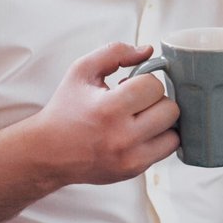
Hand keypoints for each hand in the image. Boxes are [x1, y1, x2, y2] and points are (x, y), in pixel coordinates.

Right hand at [24, 42, 179, 185]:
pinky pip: (167, 150)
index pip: (153, 87)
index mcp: (108, 108)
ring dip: (161, 122)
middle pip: (170, 110)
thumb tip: (149, 51)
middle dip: (155, 101)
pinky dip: (158, 139)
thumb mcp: (81, 71)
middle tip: (136, 103)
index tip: (128, 86)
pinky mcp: (134, 170)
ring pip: (174, 132)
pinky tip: (140, 134)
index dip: (144, 81)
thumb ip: (115, 52)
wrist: (48, 152)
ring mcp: (130, 158)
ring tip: (140, 118)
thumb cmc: (65, 110)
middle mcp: (122, 136)